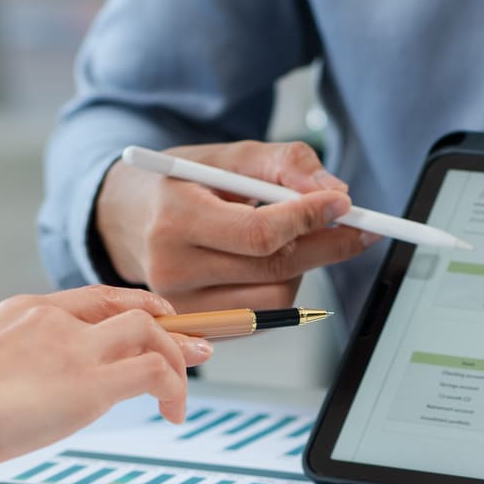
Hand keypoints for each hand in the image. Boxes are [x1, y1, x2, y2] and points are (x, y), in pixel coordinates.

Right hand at [0, 286, 209, 469]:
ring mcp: (75, 349)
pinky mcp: (90, 385)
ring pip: (150, 334)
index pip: (92, 299)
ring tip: (180, 395)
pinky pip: (153, 373)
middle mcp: (55, 320)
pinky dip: (173, 389)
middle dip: (169, 328)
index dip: (130, 308)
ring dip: (176, 361)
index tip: (153, 320)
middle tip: (194, 348)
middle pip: (129, 309)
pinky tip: (172, 413)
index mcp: (24, 311)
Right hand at [94, 140, 377, 312]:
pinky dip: (282, 287)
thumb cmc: (180, 184)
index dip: (308, 219)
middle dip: (325, 244)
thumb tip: (334, 193)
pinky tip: (268, 262)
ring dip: (302, 267)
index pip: (257, 233)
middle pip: (273, 268)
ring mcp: (184, 306)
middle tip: (354, 225)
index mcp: (174, 220)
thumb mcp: (225, 155)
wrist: (129, 221)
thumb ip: (282, 164)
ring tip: (289, 238)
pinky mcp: (199, 328)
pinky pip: (264, 315)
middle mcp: (172, 270)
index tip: (344, 204)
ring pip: (276, 296)